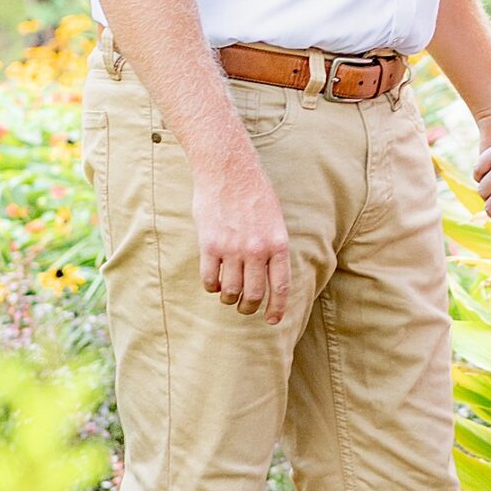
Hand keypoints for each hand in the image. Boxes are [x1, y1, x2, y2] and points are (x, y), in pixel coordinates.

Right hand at [192, 138, 291, 321]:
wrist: (228, 170)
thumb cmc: (254, 193)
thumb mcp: (275, 220)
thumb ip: (272, 248)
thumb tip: (268, 277)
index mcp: (277, 244)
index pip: (280, 287)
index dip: (277, 308)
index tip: (271, 320)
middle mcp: (257, 250)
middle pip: (253, 295)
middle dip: (249, 308)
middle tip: (244, 308)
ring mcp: (232, 249)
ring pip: (230, 292)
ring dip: (229, 298)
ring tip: (228, 294)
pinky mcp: (209, 245)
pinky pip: (210, 280)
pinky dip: (212, 286)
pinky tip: (213, 281)